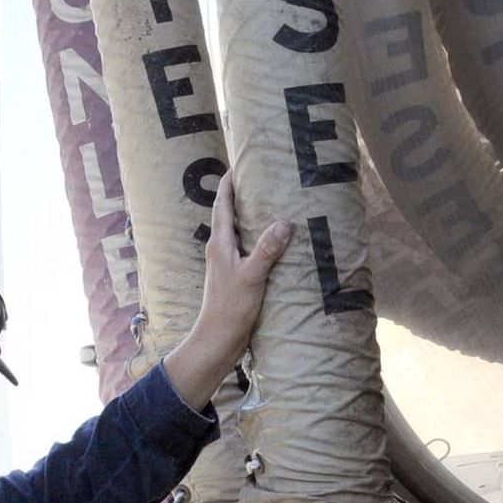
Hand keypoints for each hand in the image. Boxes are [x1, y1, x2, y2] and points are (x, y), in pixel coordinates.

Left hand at [163, 169, 291, 409]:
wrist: (218, 340)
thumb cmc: (229, 308)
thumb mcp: (251, 276)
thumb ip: (267, 249)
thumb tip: (284, 222)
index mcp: (220, 243)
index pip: (222, 204)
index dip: (229, 183)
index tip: (239, 163)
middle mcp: (220, 249)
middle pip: (229, 214)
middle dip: (242, 195)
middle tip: (261, 178)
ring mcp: (226, 264)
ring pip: (238, 232)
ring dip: (250, 217)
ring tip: (270, 204)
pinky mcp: (235, 277)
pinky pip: (247, 249)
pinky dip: (258, 239)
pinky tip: (273, 242)